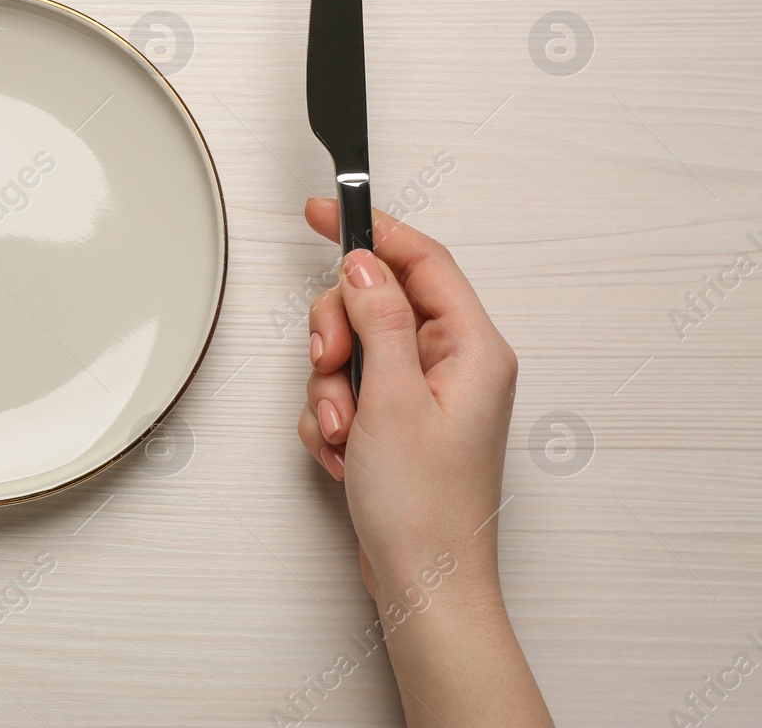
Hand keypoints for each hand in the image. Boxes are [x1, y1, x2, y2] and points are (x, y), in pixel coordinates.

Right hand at [296, 199, 551, 727]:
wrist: (424, 583)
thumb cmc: (425, 508)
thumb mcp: (393, 398)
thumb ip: (377, 318)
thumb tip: (365, 262)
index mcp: (473, 348)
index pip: (421, 260)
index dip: (371, 230)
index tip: (322, 211)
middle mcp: (453, 364)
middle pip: (374, 303)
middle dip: (337, 336)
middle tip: (332, 368)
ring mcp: (424, 394)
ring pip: (353, 349)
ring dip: (331, 388)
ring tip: (346, 434)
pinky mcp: (398, 423)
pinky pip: (347, 391)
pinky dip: (333, 418)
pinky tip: (344, 454)